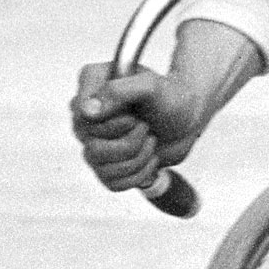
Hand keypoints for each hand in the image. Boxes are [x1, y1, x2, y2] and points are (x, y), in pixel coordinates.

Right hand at [71, 61, 206, 194]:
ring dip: (138, 158)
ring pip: (101, 167)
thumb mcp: (151, 86)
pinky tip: (149, 157)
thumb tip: (86, 111)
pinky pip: (112, 183)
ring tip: (150, 140)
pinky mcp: (105, 165)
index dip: (111, 124)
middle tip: (146, 126)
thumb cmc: (171, 98)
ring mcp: (92, 141)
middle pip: (92, 146)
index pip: (81, 117)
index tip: (134, 118)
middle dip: (130, 142)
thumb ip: (118, 92)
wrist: (188, 119)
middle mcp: (86, 114)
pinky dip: (139, 174)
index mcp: (92, 85)